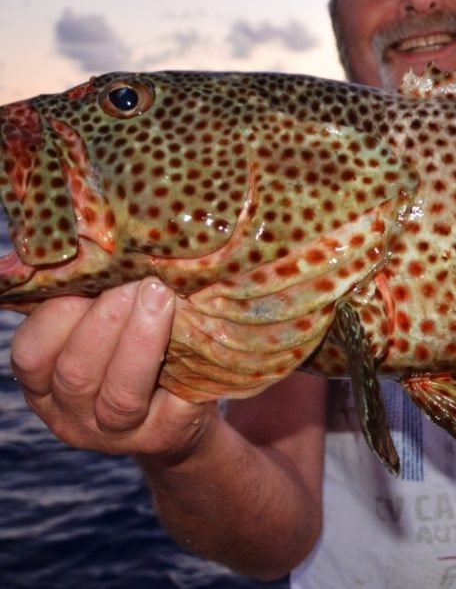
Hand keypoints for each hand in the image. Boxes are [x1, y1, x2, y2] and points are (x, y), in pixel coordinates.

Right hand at [9, 279, 217, 459]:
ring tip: (162, 297)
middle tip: (138, 282)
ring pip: (121, 394)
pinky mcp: (165, 437)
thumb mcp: (102, 333)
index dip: (57, 316)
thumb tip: (95, 244)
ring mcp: (118, 434)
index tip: (90, 279)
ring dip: (141, 340)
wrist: (182, 415)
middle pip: (77, 373)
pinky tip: (198, 333)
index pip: (31, 356)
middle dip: (106, 321)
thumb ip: (88, 301)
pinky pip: (174, 404)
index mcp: (44, 387)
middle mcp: (72, 417)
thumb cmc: (134, 354)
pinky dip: (185, 366)